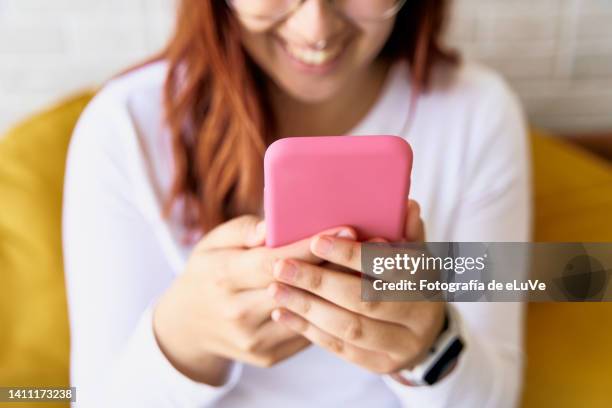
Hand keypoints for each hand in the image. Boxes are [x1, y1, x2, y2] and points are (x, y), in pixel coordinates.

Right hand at [153, 215, 351, 385]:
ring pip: (307, 313)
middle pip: (296, 287)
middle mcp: (237, 311)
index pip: (273, 261)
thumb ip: (244, 231)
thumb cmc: (208, 273)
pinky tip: (349, 294)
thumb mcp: (213, 243)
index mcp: (222, 277)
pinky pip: (307, 332)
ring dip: (340, 291)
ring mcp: (253, 338)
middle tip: (370, 245)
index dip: (310, 246)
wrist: (189, 326)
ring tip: (368, 268)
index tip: (345, 228)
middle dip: (335, 265)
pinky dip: (329, 313)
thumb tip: (271, 227)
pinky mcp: (268, 355)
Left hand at [268, 200, 446, 374]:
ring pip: (349, 327)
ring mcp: (401, 346)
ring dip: (307, 307)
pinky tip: (284, 313)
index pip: (388, 266)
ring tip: (276, 289)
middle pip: (365, 300)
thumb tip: (407, 205)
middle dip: (319, 282)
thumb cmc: (409, 279)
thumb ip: (406, 231)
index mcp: (427, 280)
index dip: (352, 255)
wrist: (424, 330)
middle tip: (281, 267)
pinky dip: (308, 330)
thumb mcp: (414, 253)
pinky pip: (340, 348)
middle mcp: (419, 316)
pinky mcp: (381, 365)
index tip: (316, 241)